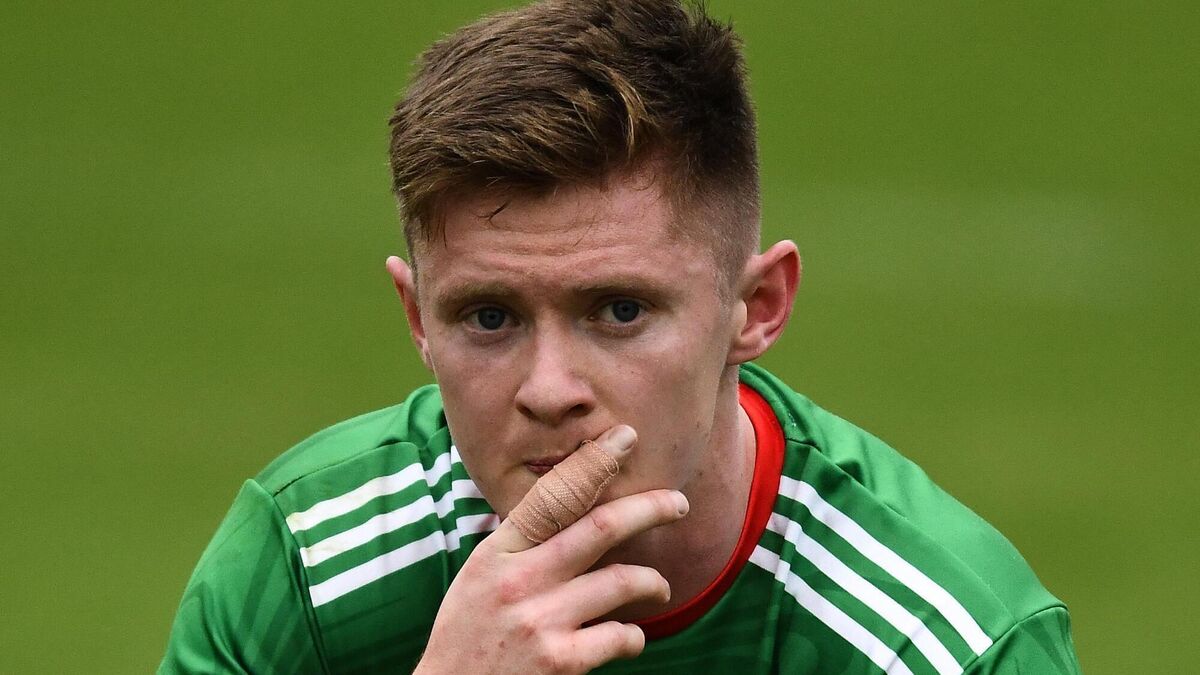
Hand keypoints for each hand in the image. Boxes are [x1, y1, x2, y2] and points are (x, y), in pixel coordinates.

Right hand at [413, 425, 689, 674]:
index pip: (552, 495)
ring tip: (659, 587)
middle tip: (678, 503)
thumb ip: (519, 548)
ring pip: (622, 582)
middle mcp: (519, 580)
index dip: (593, 461)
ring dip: (652, 582)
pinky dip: (633, 635)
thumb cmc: (466, 638)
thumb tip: (568, 512)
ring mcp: (540, 621)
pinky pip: (620, 636)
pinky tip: (630, 636)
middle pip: (601, 527)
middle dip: (649, 508)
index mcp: (498, 553)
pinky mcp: (560, 663)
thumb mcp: (479, 579)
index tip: (625, 438)